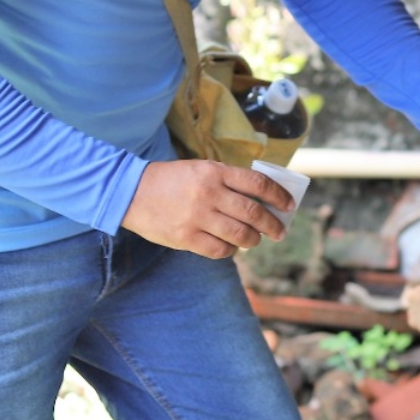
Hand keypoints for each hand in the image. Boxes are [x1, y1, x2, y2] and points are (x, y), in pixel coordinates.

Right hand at [122, 160, 294, 258]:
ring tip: (255, 240)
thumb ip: (229, 181)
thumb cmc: (172, 180)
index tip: (289, 205)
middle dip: (272, 225)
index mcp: (215, 172)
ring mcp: (197, 217)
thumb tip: (262, 201)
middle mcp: (209, 194)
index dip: (278, 196)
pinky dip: (231, 250)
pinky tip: (232, 246)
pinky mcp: (185, 237)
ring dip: (253, 240)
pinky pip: (220, 250)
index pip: (258, 184)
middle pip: (253, 213)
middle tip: (280, 231)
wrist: (131, 192)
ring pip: (240, 235)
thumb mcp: (201, 169)